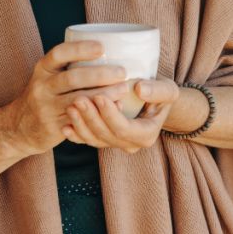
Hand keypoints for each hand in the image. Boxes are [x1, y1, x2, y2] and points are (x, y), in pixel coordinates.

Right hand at [7, 40, 132, 155]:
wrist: (20, 126)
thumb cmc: (46, 94)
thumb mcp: (49, 75)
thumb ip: (71, 66)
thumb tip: (111, 52)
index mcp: (43, 68)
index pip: (59, 54)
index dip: (80, 49)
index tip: (102, 47)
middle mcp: (42, 86)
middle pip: (71, 78)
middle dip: (99, 74)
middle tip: (122, 72)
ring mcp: (47, 108)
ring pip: (78, 100)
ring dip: (104, 95)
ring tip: (123, 89)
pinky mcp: (54, 127)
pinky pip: (80, 119)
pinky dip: (99, 113)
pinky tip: (115, 108)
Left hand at [62, 77, 179, 153]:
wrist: (155, 103)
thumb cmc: (161, 94)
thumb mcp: (167, 90)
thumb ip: (157, 91)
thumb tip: (140, 89)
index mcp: (146, 135)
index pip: (124, 128)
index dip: (110, 115)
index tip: (99, 96)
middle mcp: (130, 144)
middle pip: (106, 135)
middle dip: (91, 118)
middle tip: (78, 99)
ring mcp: (115, 144)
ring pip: (94, 139)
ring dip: (80, 124)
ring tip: (71, 106)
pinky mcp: (104, 140)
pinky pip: (87, 141)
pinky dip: (76, 134)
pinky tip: (65, 124)